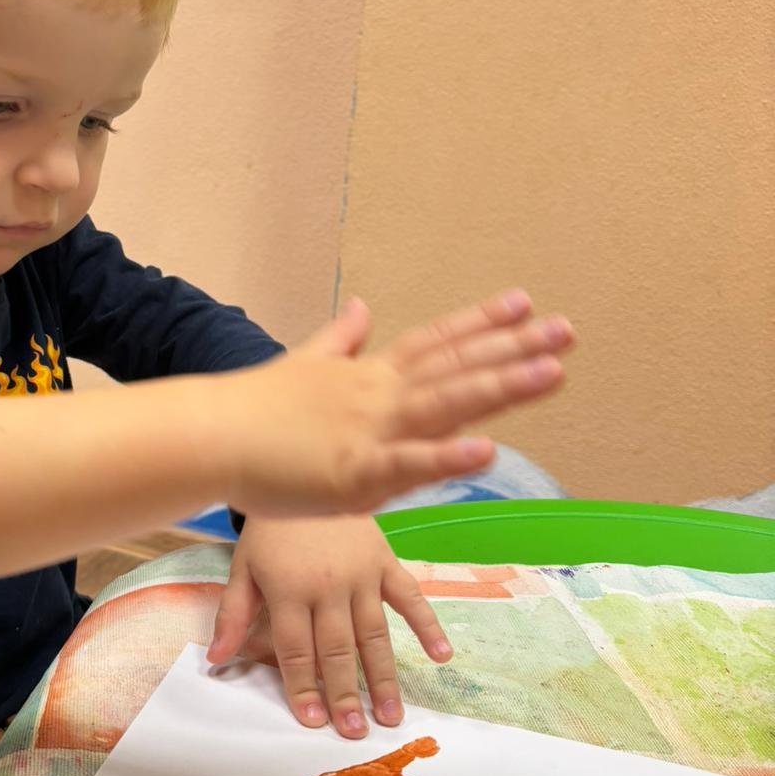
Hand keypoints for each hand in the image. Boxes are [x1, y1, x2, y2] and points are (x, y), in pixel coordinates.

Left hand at [208, 515, 447, 734]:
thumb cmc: (271, 528)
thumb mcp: (243, 567)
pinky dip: (428, 624)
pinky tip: (441, 656)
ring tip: (392, 715)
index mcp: (289, 589)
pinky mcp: (386, 560)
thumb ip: (233, 614)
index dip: (304, 687)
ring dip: (384, 676)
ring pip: (374, 633)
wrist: (300, 469)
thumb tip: (216, 659)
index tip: (313, 722)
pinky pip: (410, 596)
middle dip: (346, 693)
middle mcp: (328, 585)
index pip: (296, 649)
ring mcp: (362, 573)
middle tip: (355, 732)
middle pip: (337, 649)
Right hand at [220, 290, 572, 518]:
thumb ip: (339, 339)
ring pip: (445, 404)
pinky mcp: (352, 474)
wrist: (207, 437)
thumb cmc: (252, 410)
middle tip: (569, 332)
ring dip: (500, 388)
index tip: (527, 302)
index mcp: (369, 377)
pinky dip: (446, 456)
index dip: (483, 323)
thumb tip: (362, 307)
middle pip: (457, 369)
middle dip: (515, 350)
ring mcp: (368, 432)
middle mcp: (378, 396)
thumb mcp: (303, 365)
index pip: (436, 343)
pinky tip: (487, 449)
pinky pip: (407, 465)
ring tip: (553, 372)